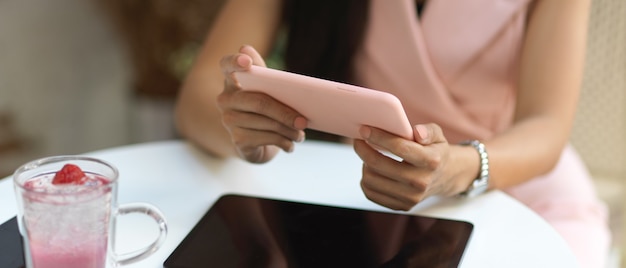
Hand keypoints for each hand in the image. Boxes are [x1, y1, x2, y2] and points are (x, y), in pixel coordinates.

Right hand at [217, 45, 306, 162]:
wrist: (256, 144)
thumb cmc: (265, 110)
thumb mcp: (268, 89)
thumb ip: (265, 74)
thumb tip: (248, 50)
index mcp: (233, 81)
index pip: (226, 65)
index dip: (234, 61)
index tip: (247, 62)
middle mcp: (226, 100)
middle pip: (259, 102)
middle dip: (285, 112)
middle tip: (304, 121)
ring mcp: (229, 121)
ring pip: (265, 122)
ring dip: (289, 130)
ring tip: (300, 134)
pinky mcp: (237, 140)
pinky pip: (265, 138)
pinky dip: (283, 142)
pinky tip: (290, 144)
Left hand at [353, 124, 452, 210]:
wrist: (444, 177)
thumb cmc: (435, 151)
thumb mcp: (438, 136)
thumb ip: (428, 131)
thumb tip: (417, 132)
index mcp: (431, 161)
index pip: (400, 148)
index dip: (378, 137)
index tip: (364, 130)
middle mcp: (421, 182)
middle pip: (379, 164)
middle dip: (363, 149)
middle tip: (358, 141)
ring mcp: (410, 197)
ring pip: (371, 180)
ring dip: (364, 164)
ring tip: (367, 155)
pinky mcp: (401, 206)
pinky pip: (371, 193)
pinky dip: (366, 180)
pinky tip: (371, 170)